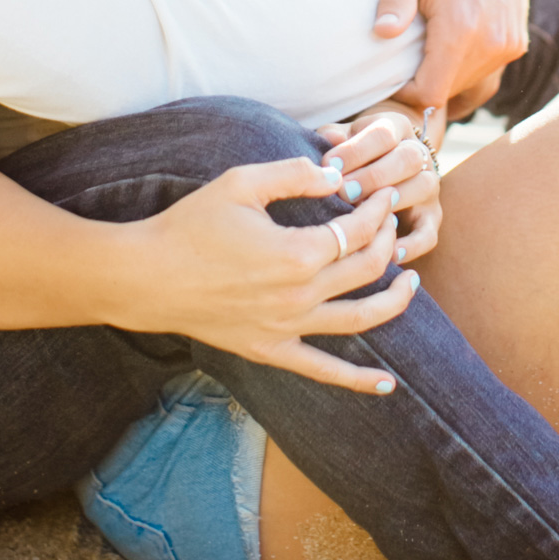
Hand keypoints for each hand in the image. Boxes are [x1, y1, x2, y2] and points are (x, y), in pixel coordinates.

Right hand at [117, 155, 419, 394]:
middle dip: (388, 242)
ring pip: (360, 320)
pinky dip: (358, 381)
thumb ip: (294, 174)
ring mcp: (287, 328)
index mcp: (297, 253)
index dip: (377, 211)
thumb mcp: (242, 183)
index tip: (382, 194)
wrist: (147, 277)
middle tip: (392, 223)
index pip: (358, 231)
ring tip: (411, 284)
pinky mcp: (270, 350)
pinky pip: (323, 370)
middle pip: (366, 269)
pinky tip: (387, 385)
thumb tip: (337, 176)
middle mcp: (300, 295)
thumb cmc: (191, 224)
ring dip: (394, 302)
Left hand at [318, 106, 443, 263]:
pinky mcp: (431, 216)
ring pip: (423, 187)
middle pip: (408, 158)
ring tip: (364, 217)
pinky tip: (391, 253)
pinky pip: (430, 232)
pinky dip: (414, 244)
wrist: (381, 163)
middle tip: (344, 192)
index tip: (329, 165)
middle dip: (375, 176)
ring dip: (394, 202)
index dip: (356, 150)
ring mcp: (428, 185)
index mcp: (396, 127)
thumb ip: (334, 138)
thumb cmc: (351, 152)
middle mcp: (418, 153)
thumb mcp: (342, 138)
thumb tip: (331, 143)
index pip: (383, 134)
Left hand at [374, 0, 527, 115]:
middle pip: (450, 91)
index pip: (431, 92)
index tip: (392, 76)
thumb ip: (394, 0)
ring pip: (471, 86)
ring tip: (426, 58)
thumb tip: (381, 32)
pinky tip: (449, 58)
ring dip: (447, 80)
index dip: (406, 93)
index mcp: (462, 27)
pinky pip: (490, 75)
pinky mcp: (517, 40)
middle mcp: (493, 41)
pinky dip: (468, 74)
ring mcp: (509, 43)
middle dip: (425, 86)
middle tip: (404, 66)